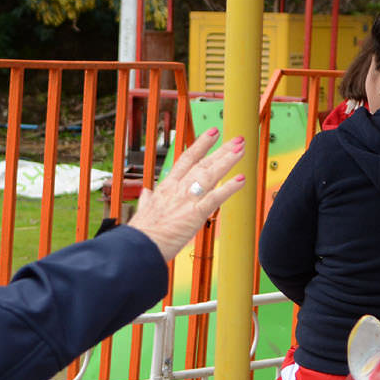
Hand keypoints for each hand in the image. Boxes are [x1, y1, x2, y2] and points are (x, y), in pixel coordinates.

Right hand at [127, 128, 246, 262]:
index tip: (213, 133)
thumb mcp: (143, 211)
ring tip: (241, 148)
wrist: (138, 247)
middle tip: (238, 139)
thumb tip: (145, 193)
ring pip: (210, 174)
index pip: (186, 159)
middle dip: (222, 150)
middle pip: (203, 163)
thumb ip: (146, 200)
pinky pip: (215, 197)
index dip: (201, 144)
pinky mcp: (194, 214)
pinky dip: (229, 188)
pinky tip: (241, 179)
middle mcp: (178, 188)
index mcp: (166, 187)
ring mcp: (187, 199)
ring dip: (227, 160)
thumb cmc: (141, 233)